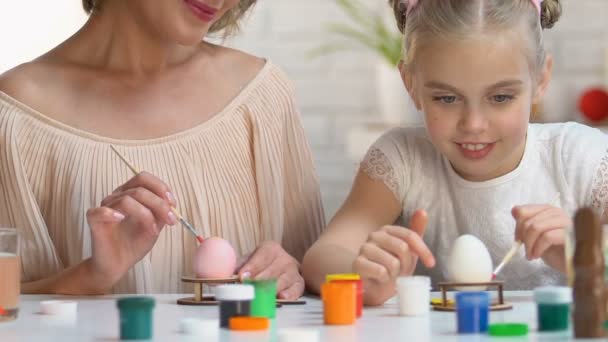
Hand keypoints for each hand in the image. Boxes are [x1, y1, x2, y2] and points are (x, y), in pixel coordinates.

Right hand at [86, 172, 177, 289]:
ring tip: (153, 230)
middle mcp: (117, 196)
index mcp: (131, 193)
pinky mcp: (94, 221)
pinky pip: (100, 211)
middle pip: (139, 189)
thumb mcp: (155, 225)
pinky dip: (111, 213)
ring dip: (145, 214)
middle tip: (170, 220)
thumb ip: (161, 212)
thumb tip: (171, 203)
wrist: (118, 264)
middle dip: (159, 204)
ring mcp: (105, 207)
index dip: (160, 188)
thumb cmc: (134, 243)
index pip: (143, 178)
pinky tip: (121, 219)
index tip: (173, 204)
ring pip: (126, 200)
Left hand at [237, 241, 302, 299]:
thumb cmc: (260, 266)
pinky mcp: (300, 283)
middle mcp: (284, 257)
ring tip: (262, 296)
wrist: (280, 268)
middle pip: (272, 270)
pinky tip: (281, 297)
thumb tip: (223, 275)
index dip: (252, 266)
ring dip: (272, 288)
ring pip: (284, 279)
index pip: (262, 255)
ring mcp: (293, 270)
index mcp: (270, 248)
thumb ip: (237, 267)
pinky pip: (297, 289)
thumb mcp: (248, 261)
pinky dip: (290, 293)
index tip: (242, 276)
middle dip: (259, 281)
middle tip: (249, 289)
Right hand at [353, 209, 434, 305]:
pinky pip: (381, 271)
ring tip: (389, 275)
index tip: (431, 263)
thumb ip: (416, 232)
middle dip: (406, 264)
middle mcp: (374, 235)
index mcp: (386, 230)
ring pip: (393, 262)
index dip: (423, 250)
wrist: (375, 289)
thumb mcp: (409, 252)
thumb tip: (422, 211)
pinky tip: (380, 279)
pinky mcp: (358, 263)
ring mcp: (364, 248)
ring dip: (395, 274)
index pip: (410, 235)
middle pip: (402, 248)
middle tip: (401, 272)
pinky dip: (385, 279)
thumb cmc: (392, 269)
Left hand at [512, 204, 570, 271]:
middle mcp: (557, 213)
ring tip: (530, 255)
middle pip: (528, 221)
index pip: (523, 210)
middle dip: (523, 238)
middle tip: (525, 250)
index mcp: (548, 211)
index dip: (517, 226)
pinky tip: (537, 255)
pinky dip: (537, 248)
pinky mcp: (570, 234)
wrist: (573, 265)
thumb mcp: (537, 236)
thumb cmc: (555, 250)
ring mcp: (565, 222)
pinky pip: (547, 237)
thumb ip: (527, 223)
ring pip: (536, 227)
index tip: (518, 239)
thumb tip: (514, 210)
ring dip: (529, 244)